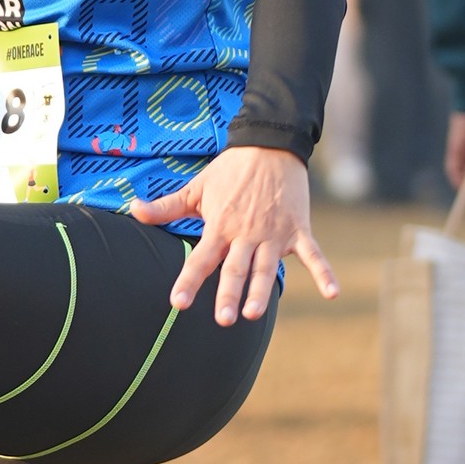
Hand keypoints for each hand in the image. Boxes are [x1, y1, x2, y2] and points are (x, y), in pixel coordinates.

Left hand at [129, 146, 337, 326]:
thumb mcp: (197, 187)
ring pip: (267, 267)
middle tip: (223, 319)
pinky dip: (324, 272)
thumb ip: (167, 206)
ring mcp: (274, 233)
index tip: (177, 303)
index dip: (188, 281)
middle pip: (235, 269)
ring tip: (254, 314)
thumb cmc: (230, 170)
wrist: (270, 144)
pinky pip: (314, 254)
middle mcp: (246, 234)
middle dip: (229, 294)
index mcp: (220, 226)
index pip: (201, 259)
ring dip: (262, 290)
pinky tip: (332, 293)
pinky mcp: (298, 229)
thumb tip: (133, 210)